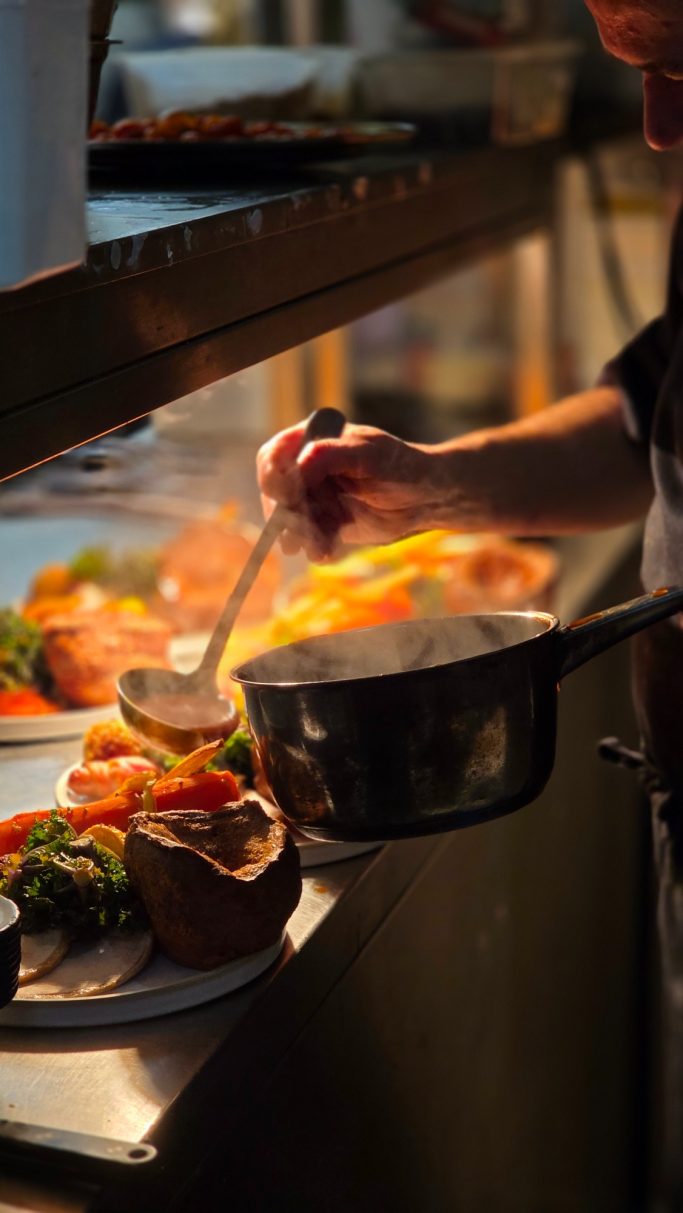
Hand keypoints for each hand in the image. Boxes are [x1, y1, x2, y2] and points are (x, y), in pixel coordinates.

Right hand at [256, 421, 436, 559]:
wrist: (424, 498)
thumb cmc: (399, 465)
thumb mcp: (367, 454)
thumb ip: (330, 455)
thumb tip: (298, 464)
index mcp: (311, 440)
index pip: (273, 456)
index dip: (273, 478)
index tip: (286, 499)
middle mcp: (306, 468)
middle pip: (275, 492)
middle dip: (287, 515)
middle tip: (298, 533)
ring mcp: (314, 497)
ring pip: (290, 520)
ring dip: (299, 536)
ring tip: (317, 547)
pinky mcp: (325, 522)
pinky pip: (309, 538)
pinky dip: (315, 546)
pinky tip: (326, 552)